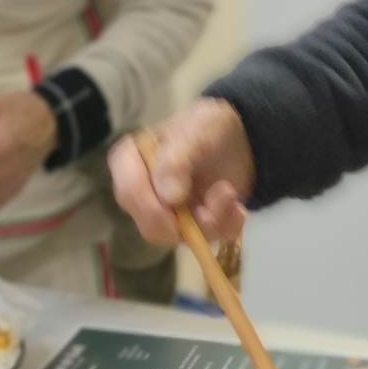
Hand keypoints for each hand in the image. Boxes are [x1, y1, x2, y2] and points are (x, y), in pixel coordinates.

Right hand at [108, 99, 254, 247]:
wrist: (238, 139)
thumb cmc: (209, 127)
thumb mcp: (198, 131)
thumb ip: (177, 158)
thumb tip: (168, 196)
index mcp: (129, 161)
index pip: (129, 193)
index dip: (153, 206)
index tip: (180, 199)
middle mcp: (140, 193)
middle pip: (151, 226)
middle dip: (191, 219)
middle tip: (222, 193)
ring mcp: (163, 214)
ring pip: (180, 238)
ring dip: (213, 220)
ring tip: (230, 193)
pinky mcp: (187, 227)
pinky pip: (203, 241)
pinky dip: (225, 227)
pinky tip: (236, 208)